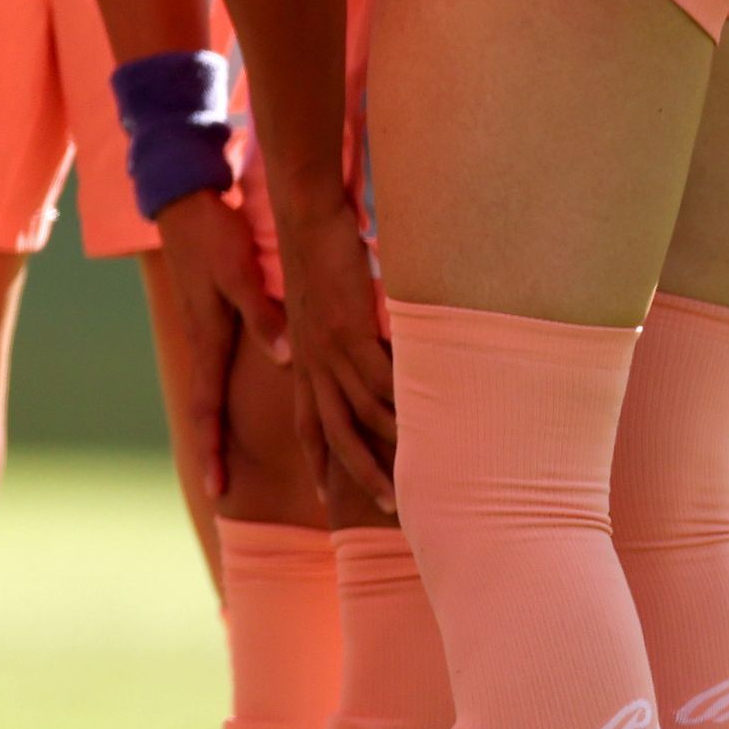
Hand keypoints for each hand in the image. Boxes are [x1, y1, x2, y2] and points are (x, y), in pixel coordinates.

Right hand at [152, 186, 287, 498]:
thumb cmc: (214, 236)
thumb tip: (284, 357)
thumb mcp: (240, 272)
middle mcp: (205, 344)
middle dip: (212, 451)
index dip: (213, 448)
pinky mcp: (213, 319)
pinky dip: (222, 398)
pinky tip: (233, 405)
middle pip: (207, 409)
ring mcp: (206, 332)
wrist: (185, 201)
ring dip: (217, 428)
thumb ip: (263, 314)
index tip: (216, 488)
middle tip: (217, 492)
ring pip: (211, 392)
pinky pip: (217, 370)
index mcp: (210, 339)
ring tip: (226, 461)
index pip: (209, 407)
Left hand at [270, 193, 396, 512]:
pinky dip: (401, 404)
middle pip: (333, 435)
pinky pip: (379, 379)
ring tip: (416, 474)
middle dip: (357, 475)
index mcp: (302, 364)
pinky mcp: (349, 330)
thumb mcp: (323, 314)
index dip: (317, 462)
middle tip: (385, 507)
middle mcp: (311, 365)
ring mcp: (329, 350)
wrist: (305, 221)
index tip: (328, 498)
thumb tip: (365, 358)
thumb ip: (340, 343)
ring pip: (359, 415)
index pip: (307, 425)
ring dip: (387, 449)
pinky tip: (426, 422)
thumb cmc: (320, 262)